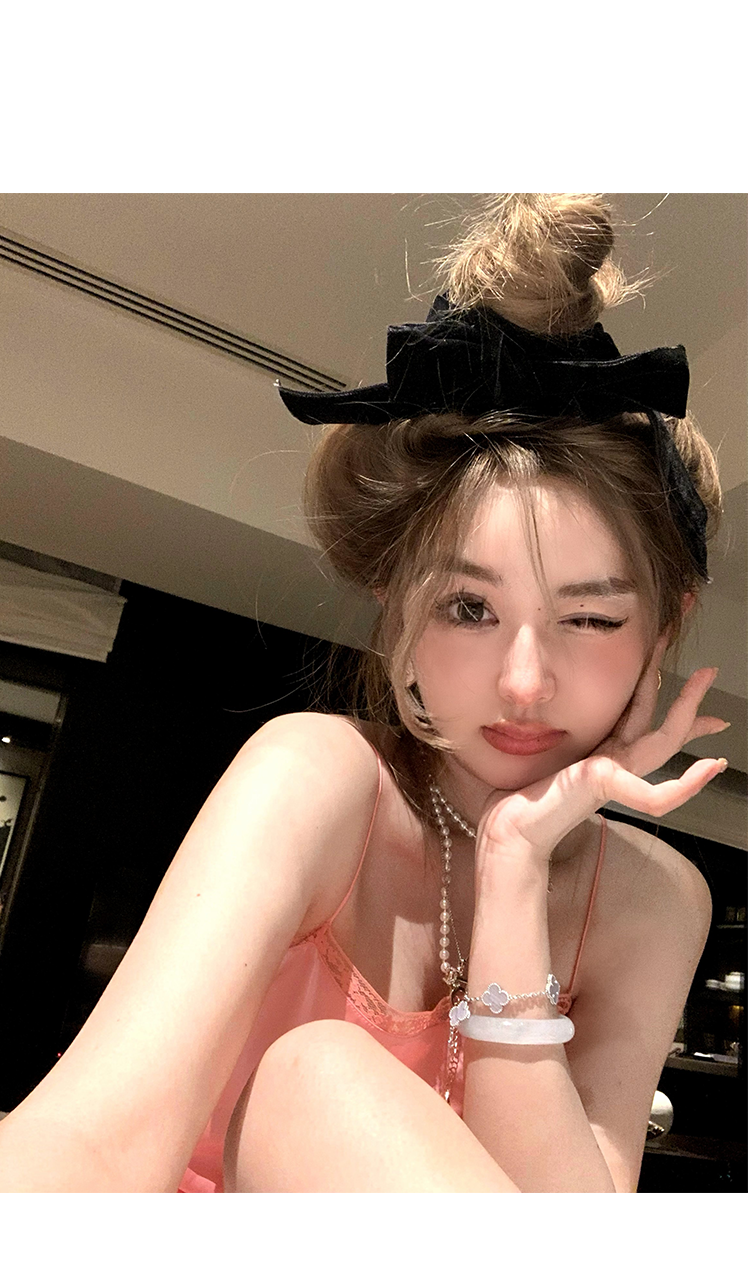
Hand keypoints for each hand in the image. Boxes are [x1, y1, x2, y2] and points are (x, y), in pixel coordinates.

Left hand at [477, 646, 728, 862]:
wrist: (507, 827)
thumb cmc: (517, 795)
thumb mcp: (549, 750)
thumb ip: (566, 733)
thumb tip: (548, 704)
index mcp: (601, 755)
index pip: (641, 724)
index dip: (669, 709)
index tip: (696, 703)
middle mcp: (614, 764)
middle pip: (660, 727)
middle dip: (686, 699)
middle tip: (708, 671)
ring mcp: (614, 774)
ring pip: (663, 740)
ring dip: (686, 708)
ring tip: (705, 677)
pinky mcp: (606, 784)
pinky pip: (657, 795)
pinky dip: (686, 785)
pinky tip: (710, 767)